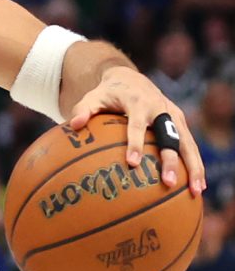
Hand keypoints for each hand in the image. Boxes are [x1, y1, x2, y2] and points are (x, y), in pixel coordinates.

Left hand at [67, 65, 204, 195]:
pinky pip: (190, 146)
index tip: (132, 163)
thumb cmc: (108, 93)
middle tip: (168, 182)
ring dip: (193, 167)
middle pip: (170, 135)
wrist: (130, 79)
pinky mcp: (181, 123)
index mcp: (139, 102)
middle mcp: (161, 108)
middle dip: (171, 159)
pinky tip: (197, 188)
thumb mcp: (93, 97)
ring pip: (188, 142)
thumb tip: (73, 125)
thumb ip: (83, 109)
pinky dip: (195, 165)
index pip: (137, 125)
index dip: (135, 143)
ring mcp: (174, 115)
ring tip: (195, 191)